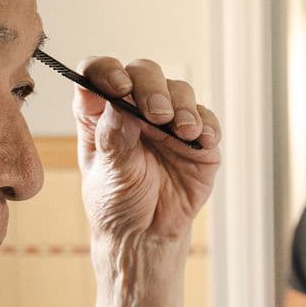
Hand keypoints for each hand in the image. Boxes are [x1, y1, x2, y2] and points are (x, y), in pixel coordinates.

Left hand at [74, 57, 220, 241]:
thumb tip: (119, 99)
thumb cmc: (118, 203)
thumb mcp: (109, 172)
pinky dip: (207, 125)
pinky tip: (202, 140)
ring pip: (179, 91)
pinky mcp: (197, 139)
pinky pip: (207, 120)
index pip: (99, 73)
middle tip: (157, 114)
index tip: (118, 86)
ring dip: (183, 106)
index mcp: (101, 112)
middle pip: (144, 73)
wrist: (147, 236)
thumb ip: (114, 136)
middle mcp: (134, 108)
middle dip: (152, 87)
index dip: (107, 70)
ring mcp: (169, 121)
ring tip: (183, 131)